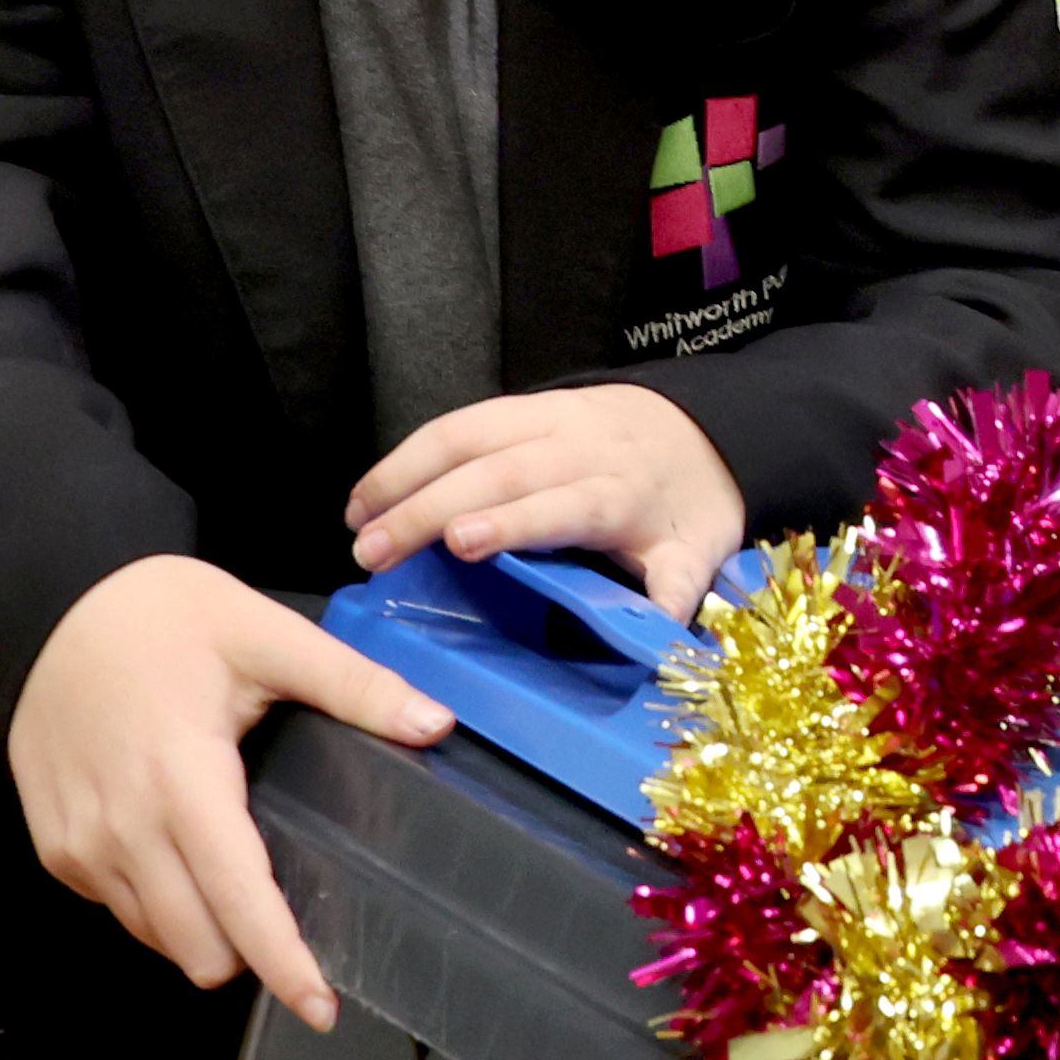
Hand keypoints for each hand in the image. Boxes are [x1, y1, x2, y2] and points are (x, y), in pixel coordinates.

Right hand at [6, 552, 453, 1015]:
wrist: (41, 603)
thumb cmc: (159, 615)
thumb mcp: (263, 633)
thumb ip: (351, 685)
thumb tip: (438, 725)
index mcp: (183, 781)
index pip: (239, 901)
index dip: (284, 964)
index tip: (323, 1008)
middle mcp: (123, 830)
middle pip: (198, 947)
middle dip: (249, 951)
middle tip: (286, 915)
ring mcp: (79, 846)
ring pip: (157, 937)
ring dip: (201, 929)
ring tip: (230, 872)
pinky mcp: (54, 849)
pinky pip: (119, 908)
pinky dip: (157, 901)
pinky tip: (176, 846)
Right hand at [348, 384, 755, 612]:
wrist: (703, 431)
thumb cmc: (687, 508)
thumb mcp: (698, 558)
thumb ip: (671, 600)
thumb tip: (653, 653)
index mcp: (619, 493)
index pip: (558, 504)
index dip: (509, 521)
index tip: (459, 542)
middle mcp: (578, 447)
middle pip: (495, 472)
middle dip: (427, 507)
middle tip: (373, 551)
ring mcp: (546, 418)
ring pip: (466, 435)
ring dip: (404, 475)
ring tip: (356, 521)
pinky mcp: (523, 405)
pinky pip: (460, 421)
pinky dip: (411, 452)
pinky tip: (374, 488)